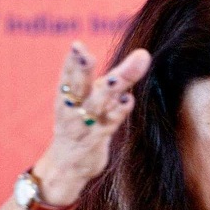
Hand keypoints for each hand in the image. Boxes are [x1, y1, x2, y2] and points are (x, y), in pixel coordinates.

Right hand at [33, 42, 151, 204]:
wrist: (67, 165)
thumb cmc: (81, 124)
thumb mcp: (89, 100)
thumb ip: (110, 80)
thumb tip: (142, 55)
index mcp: (68, 95)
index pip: (69, 75)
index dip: (72, 61)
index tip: (77, 45)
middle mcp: (73, 108)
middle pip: (79, 85)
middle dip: (81, 69)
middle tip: (85, 54)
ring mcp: (84, 124)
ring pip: (96, 104)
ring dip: (107, 91)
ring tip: (115, 78)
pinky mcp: (97, 139)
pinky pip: (109, 124)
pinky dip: (118, 112)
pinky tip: (128, 100)